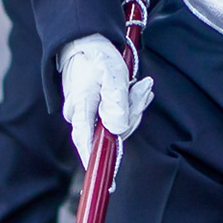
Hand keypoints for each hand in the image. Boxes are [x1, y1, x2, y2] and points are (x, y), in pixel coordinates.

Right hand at [59, 35, 152, 168]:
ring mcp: (86, 113)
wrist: (86, 39)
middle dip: (132, 114)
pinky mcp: (94, 109)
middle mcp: (80, 116)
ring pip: (115, 123)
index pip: (86, 143)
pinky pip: (115, 115)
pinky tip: (137, 90)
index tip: (109, 184)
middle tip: (143, 89)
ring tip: (142, 86)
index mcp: (80, 108)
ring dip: (133, 106)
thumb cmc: (98, 56)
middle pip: (109, 132)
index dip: (96, 163)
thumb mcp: (112, 74)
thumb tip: (117, 130)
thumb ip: (116, 101)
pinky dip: (129, 104)